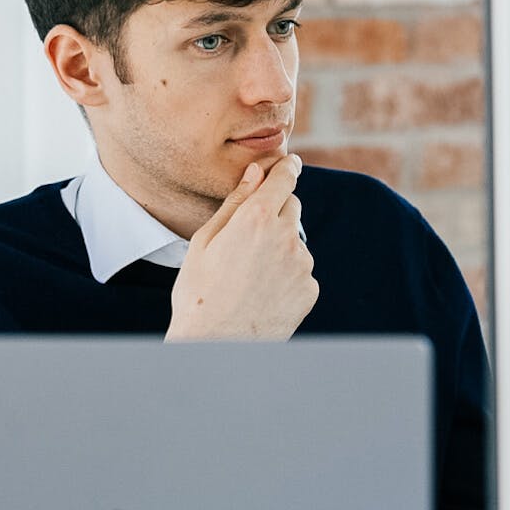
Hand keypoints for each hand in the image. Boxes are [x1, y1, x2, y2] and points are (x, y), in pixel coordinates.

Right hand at [166, 154, 317, 341]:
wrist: (216, 347)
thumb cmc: (199, 292)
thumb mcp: (205, 241)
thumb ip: (235, 202)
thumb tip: (256, 172)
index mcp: (257, 219)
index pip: (283, 178)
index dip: (286, 167)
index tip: (289, 162)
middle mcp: (285, 237)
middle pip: (291, 205)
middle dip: (275, 210)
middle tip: (249, 235)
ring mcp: (302, 265)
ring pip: (295, 240)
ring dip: (280, 245)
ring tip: (250, 273)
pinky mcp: (310, 289)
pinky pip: (301, 270)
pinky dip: (287, 274)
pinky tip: (263, 291)